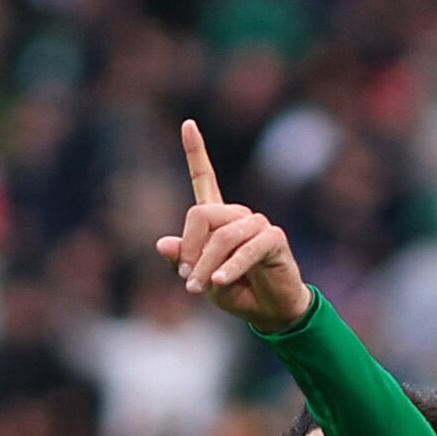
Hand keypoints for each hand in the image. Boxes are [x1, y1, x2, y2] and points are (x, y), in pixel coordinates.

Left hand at [154, 122, 312, 332]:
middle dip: (190, 248)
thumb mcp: (202, 277)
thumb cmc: (236, 291)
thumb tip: (162, 242)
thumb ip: (184, 260)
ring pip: (223, 236)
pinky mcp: (274, 240)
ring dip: (207, 265)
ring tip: (200, 289)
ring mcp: (258, 224)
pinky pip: (246, 250)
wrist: (270, 311)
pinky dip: (231, 267)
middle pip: (202, 214)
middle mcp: (238, 215)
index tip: (188, 123)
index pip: (205, 177)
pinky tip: (221, 282)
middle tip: (188, 280)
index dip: (195, 151)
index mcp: (219, 218)